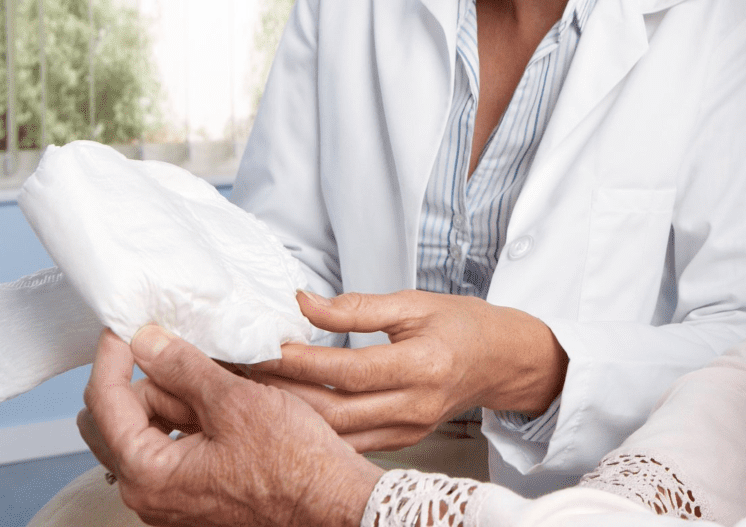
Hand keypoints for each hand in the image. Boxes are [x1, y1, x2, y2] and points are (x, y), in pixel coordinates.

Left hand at [82, 327, 382, 526]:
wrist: (332, 501)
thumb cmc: (294, 464)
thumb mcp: (236, 401)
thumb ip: (182, 367)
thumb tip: (146, 342)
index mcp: (147, 475)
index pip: (105, 401)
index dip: (115, 354)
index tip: (128, 325)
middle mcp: (149, 494)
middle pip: (119, 418)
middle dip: (146, 380)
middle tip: (185, 355)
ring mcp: (171, 498)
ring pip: (147, 431)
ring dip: (172, 399)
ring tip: (218, 383)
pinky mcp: (194, 495)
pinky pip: (172, 449)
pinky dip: (188, 420)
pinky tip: (223, 405)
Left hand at [248, 290, 567, 452]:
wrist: (502, 361)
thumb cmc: (464, 325)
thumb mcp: (416, 303)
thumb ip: (357, 307)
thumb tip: (304, 304)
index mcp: (424, 364)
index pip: (350, 370)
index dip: (302, 361)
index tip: (263, 346)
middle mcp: (416, 405)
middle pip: (334, 411)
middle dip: (282, 393)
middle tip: (243, 372)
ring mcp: (410, 430)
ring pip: (336, 434)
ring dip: (290, 415)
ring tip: (252, 393)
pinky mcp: (403, 441)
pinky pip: (349, 442)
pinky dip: (314, 430)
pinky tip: (286, 413)